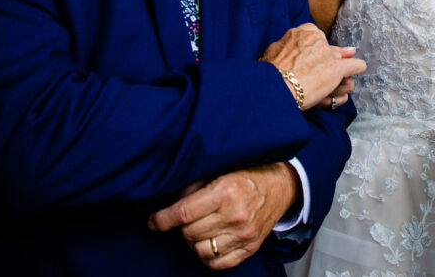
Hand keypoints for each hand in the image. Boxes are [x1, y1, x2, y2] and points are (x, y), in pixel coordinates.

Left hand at [147, 163, 297, 269]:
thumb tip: (172, 203)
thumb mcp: (221, 171)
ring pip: (200, 250)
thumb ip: (195, 186)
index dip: (163, 219)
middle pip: (189, 232)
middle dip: (182, 226)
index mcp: (225, 192)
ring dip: (193, 241)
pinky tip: (209, 242)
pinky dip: (207, 255)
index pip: (184, 212)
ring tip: (199, 229)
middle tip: (187, 217)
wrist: (281, 187)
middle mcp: (234, 215)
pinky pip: (217, 263)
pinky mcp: (249, 248)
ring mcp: (243, 235)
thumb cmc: (248, 176)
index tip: (154, 221)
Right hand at [260, 24, 365, 109]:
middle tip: (320, 73)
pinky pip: (355, 65)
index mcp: (301, 33)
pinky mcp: (337, 68)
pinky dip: (356, 69)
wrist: (274, 86)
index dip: (315, 50)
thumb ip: (287, 44)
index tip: (312, 60)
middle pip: (330, 48)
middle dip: (327, 60)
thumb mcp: (274, 51)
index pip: (316, 36)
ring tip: (333, 82)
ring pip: (343, 58)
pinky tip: (353, 74)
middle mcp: (317, 40)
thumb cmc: (269, 72)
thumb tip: (292, 43)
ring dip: (339, 70)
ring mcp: (328, 53)